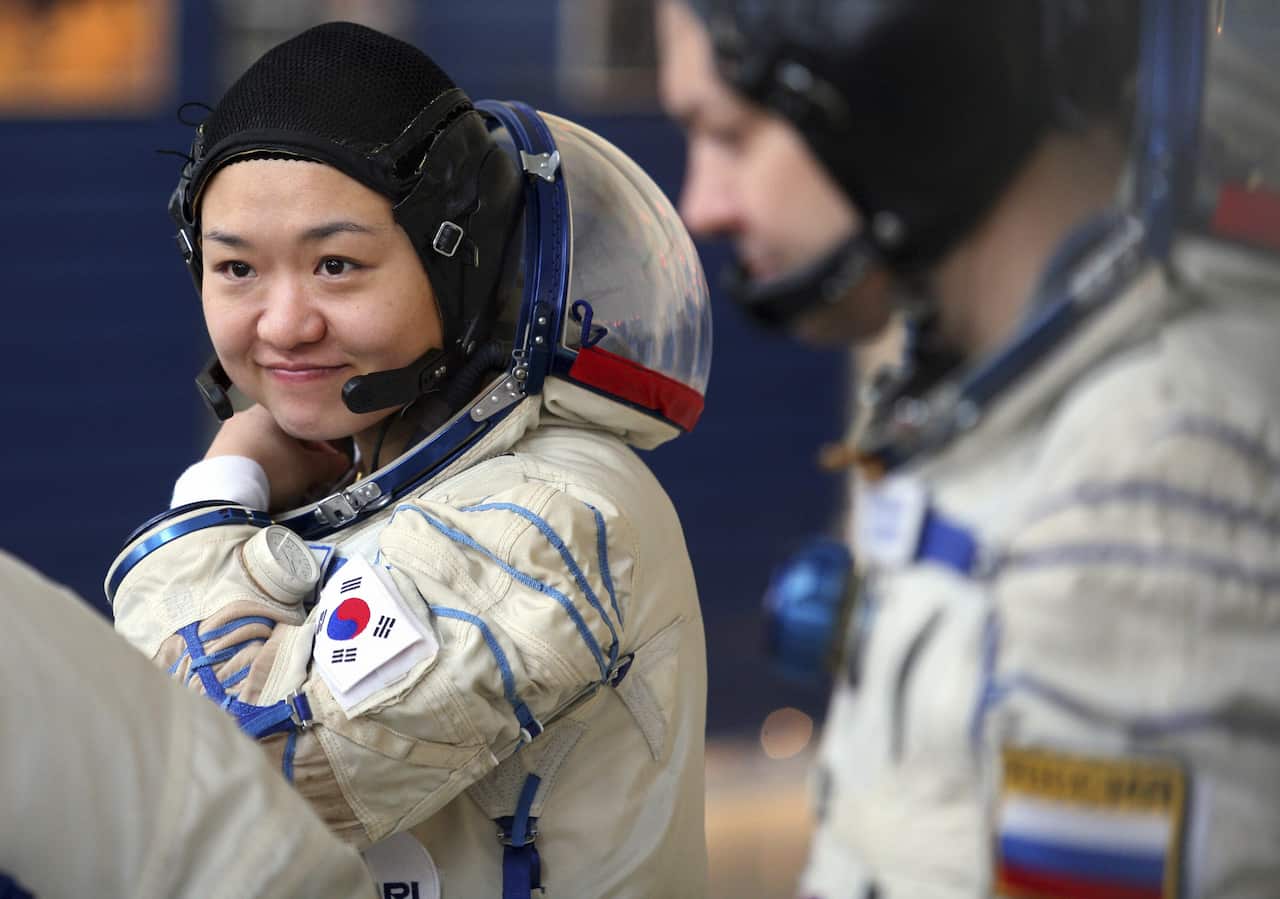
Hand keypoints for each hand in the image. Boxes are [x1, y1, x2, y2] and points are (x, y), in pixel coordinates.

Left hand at [205, 404, 350, 510]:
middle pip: (283, 436)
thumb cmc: (269, 470)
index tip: (328, 461)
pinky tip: (265, 485)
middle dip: (300, 455)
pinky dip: (259, 469)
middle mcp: (246, 416)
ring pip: (264, 447)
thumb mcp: (309, 468)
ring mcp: (227, 435)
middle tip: (310, 475)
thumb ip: (330, 463)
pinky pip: (245, 459)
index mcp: (270, 411)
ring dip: (279, 462)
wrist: (224, 491)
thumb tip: (341, 462)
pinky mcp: (216, 454)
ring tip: (287, 484)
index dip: (322, 446)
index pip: (305, 424)